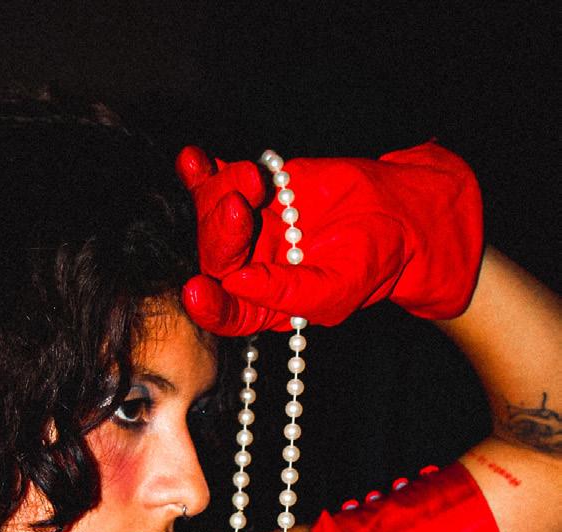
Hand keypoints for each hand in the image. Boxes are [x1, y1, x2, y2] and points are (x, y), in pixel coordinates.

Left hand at [176, 141, 482, 331]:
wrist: (396, 212)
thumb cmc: (371, 262)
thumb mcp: (336, 288)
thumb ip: (288, 292)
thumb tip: (238, 283)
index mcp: (264, 307)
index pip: (228, 314)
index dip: (209, 306)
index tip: (197, 291)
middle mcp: (247, 270)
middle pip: (215, 258)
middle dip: (219, 234)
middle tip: (240, 208)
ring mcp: (247, 228)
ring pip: (211, 216)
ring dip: (219, 195)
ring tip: (254, 178)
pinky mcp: (251, 189)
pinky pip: (216, 180)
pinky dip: (202, 170)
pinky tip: (192, 159)